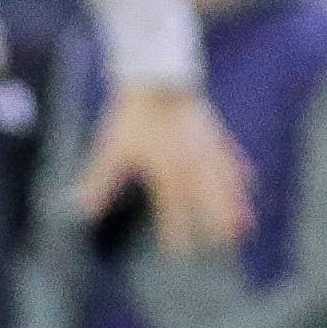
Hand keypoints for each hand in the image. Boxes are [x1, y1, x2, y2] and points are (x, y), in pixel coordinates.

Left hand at [75, 84, 252, 256]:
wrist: (157, 74)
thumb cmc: (132, 113)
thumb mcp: (112, 147)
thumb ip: (99, 180)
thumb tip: (78, 209)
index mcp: (167, 165)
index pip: (173, 204)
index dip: (177, 229)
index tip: (182, 253)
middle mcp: (191, 158)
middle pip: (210, 194)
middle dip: (220, 219)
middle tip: (232, 241)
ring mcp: (206, 144)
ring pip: (225, 178)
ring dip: (236, 201)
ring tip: (245, 222)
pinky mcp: (213, 131)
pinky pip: (230, 155)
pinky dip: (239, 170)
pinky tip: (248, 181)